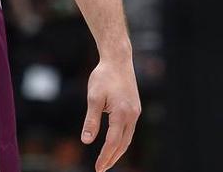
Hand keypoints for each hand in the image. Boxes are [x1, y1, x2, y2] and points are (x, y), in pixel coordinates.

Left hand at [81, 56, 141, 170]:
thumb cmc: (103, 77)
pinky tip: (115, 144)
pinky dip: (122, 140)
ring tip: (107, 161)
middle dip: (112, 158)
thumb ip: (91, 121)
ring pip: (128, 138)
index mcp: (122, 114)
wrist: (118, 61)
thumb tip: (86, 141)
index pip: (113, 142)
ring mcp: (136, 112)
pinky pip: (129, 130)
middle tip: (102, 169)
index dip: (105, 156)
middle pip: (123, 144)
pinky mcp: (135, 109)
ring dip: (118, 151)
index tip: (98, 168)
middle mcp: (132, 116)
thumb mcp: (93, 98)